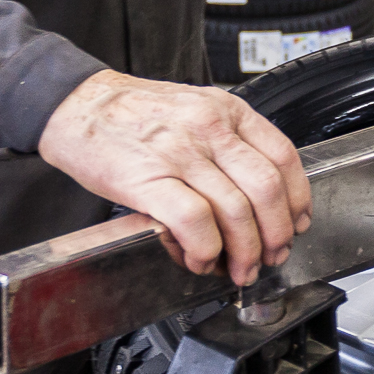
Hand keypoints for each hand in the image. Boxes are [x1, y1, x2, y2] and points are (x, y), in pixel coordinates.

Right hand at [37, 72, 312, 284]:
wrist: (77, 105)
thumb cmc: (132, 113)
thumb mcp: (194, 109)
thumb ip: (229, 144)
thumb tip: (260, 197)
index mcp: (226, 111)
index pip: (283, 158)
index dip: (297, 200)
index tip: (295, 224)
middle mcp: (209, 128)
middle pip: (266, 190)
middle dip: (275, 235)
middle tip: (269, 257)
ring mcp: (179, 152)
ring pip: (236, 211)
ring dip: (244, 252)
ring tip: (237, 268)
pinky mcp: (148, 179)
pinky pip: (194, 221)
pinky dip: (205, 249)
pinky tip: (200, 258)